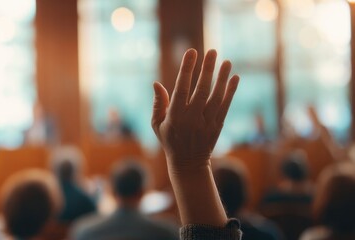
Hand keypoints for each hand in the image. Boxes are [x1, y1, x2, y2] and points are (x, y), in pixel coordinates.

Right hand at [152, 49, 238, 173]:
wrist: (188, 163)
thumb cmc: (170, 140)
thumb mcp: (156, 124)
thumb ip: (158, 103)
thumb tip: (156, 83)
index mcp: (175, 116)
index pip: (181, 88)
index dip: (187, 69)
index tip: (191, 52)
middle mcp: (191, 118)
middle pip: (201, 90)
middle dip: (207, 69)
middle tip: (211, 51)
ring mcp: (206, 122)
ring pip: (216, 97)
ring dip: (222, 78)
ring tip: (227, 61)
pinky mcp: (217, 126)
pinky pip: (225, 106)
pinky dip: (231, 92)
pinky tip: (235, 78)